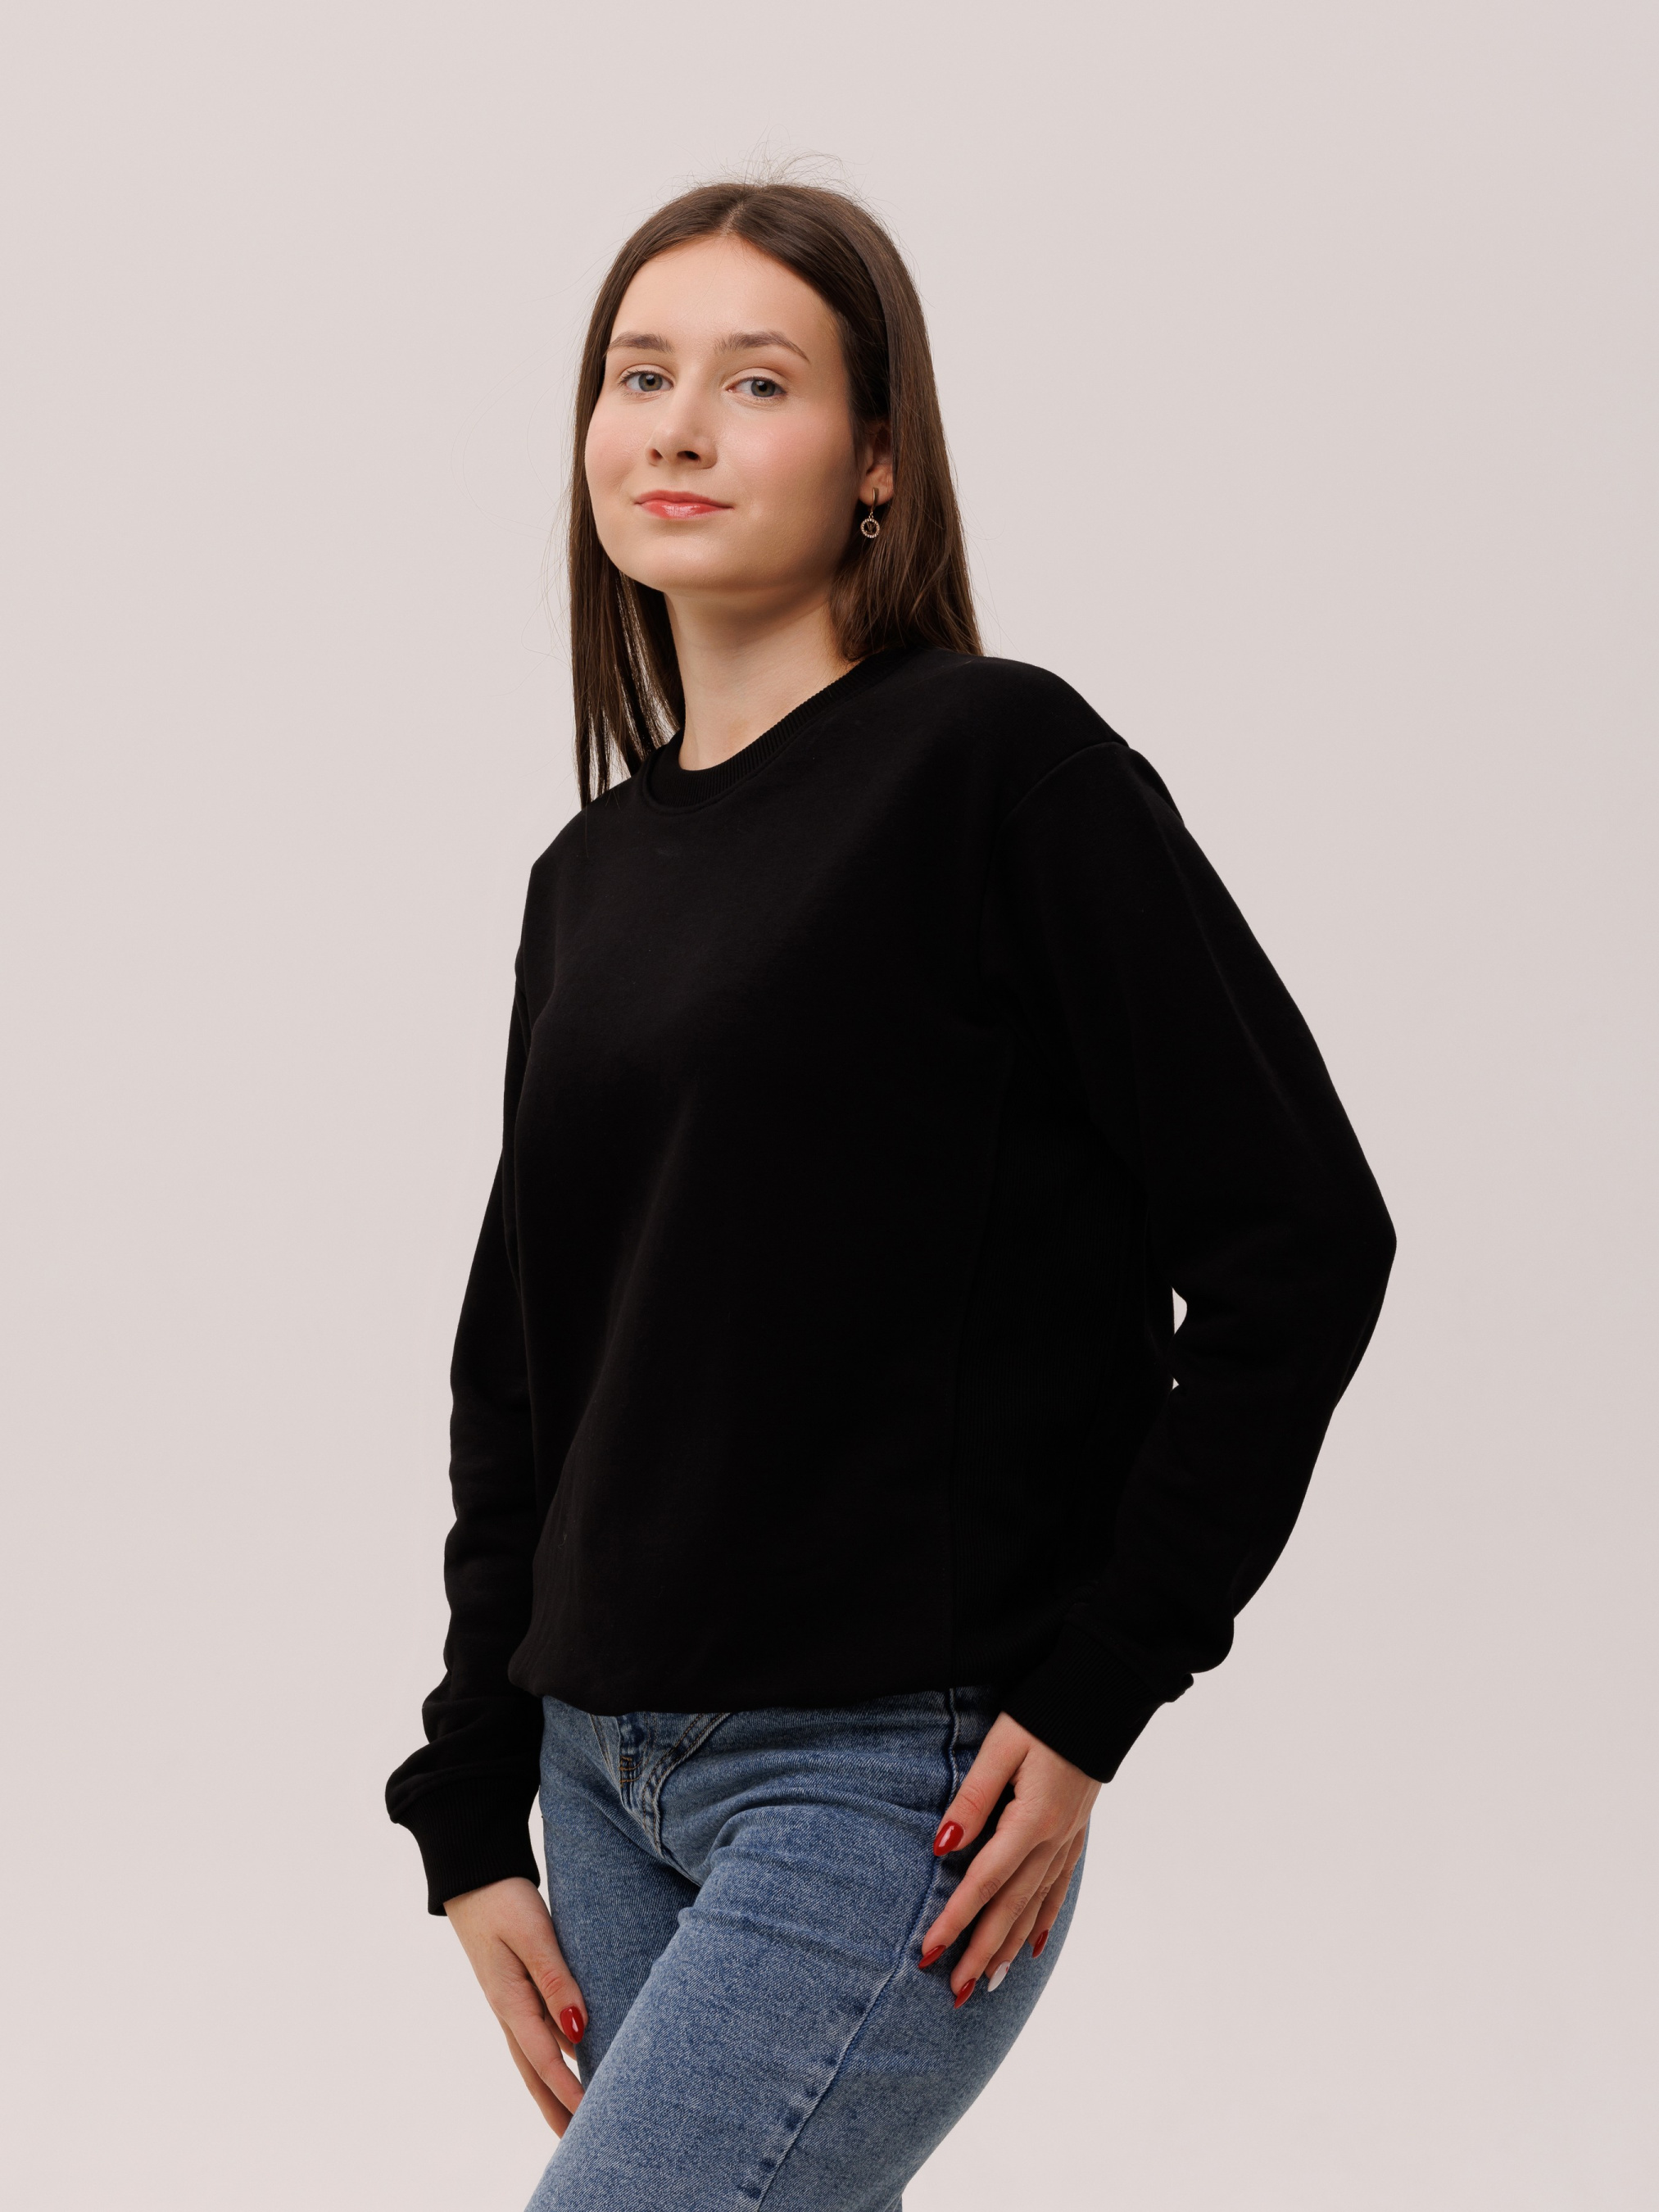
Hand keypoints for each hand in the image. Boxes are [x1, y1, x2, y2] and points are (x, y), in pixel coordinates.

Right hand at [444, 1876, 587, 2134]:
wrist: (473, 1875)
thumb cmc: (503, 1900)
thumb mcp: (533, 1934)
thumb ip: (556, 1980)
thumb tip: (578, 2030)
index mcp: (510, 2002)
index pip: (545, 2059)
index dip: (569, 2091)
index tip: (592, 2118)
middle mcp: (508, 2010)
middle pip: (534, 2073)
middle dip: (555, 2109)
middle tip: (579, 2145)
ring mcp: (509, 2001)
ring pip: (534, 2057)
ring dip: (553, 2089)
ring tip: (575, 2118)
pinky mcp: (514, 1988)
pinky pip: (535, 2034)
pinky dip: (552, 2058)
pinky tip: (569, 2062)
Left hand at [917, 1712, 1097, 2005]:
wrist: (1103, 1694)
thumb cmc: (1044, 1713)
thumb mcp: (1001, 1746)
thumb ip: (972, 1798)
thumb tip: (942, 1846)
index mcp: (1031, 1820)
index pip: (984, 1883)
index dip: (955, 1920)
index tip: (927, 1952)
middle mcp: (1053, 1840)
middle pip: (1010, 1908)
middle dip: (980, 1952)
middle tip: (953, 1992)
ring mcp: (1069, 1839)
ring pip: (1034, 1906)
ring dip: (1008, 1947)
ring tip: (986, 1984)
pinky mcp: (1076, 1832)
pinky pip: (1058, 1888)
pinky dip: (1042, 1920)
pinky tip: (1030, 1943)